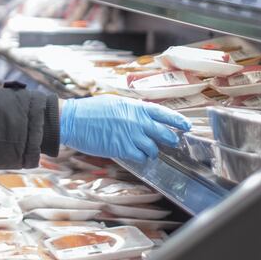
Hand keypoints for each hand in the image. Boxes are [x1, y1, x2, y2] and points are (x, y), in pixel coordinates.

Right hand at [59, 95, 190, 164]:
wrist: (73, 120)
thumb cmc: (91, 110)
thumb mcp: (115, 103)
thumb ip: (132, 110)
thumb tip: (144, 117)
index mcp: (135, 107)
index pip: (164, 114)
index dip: (177, 121)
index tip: (186, 126)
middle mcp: (137, 121)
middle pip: (164, 133)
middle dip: (171, 140)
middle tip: (172, 143)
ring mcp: (130, 135)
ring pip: (153, 149)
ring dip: (152, 151)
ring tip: (147, 150)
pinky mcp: (122, 148)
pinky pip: (140, 157)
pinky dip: (140, 157)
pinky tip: (135, 154)